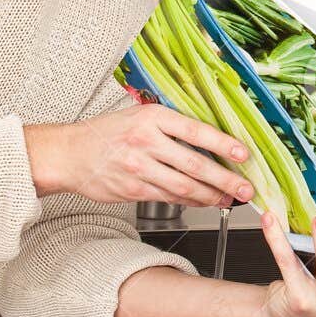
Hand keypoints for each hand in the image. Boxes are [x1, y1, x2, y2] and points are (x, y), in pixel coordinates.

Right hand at [25, 103, 254, 206]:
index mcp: (152, 118)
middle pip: (195, 164)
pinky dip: (189, 201)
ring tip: (229, 198)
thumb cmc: (107, 133)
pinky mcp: (132, 190)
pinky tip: (202, 201)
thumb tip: (210, 138)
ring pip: (184, 186)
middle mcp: (146, 142)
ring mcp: (138, 168)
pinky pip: (168, 198)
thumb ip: (170, 125)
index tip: (243, 154)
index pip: (196, 131)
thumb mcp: (138, 116)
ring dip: (211, 195)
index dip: (223, 143)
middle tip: (246, 187)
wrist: (69, 154)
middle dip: (226, 178)